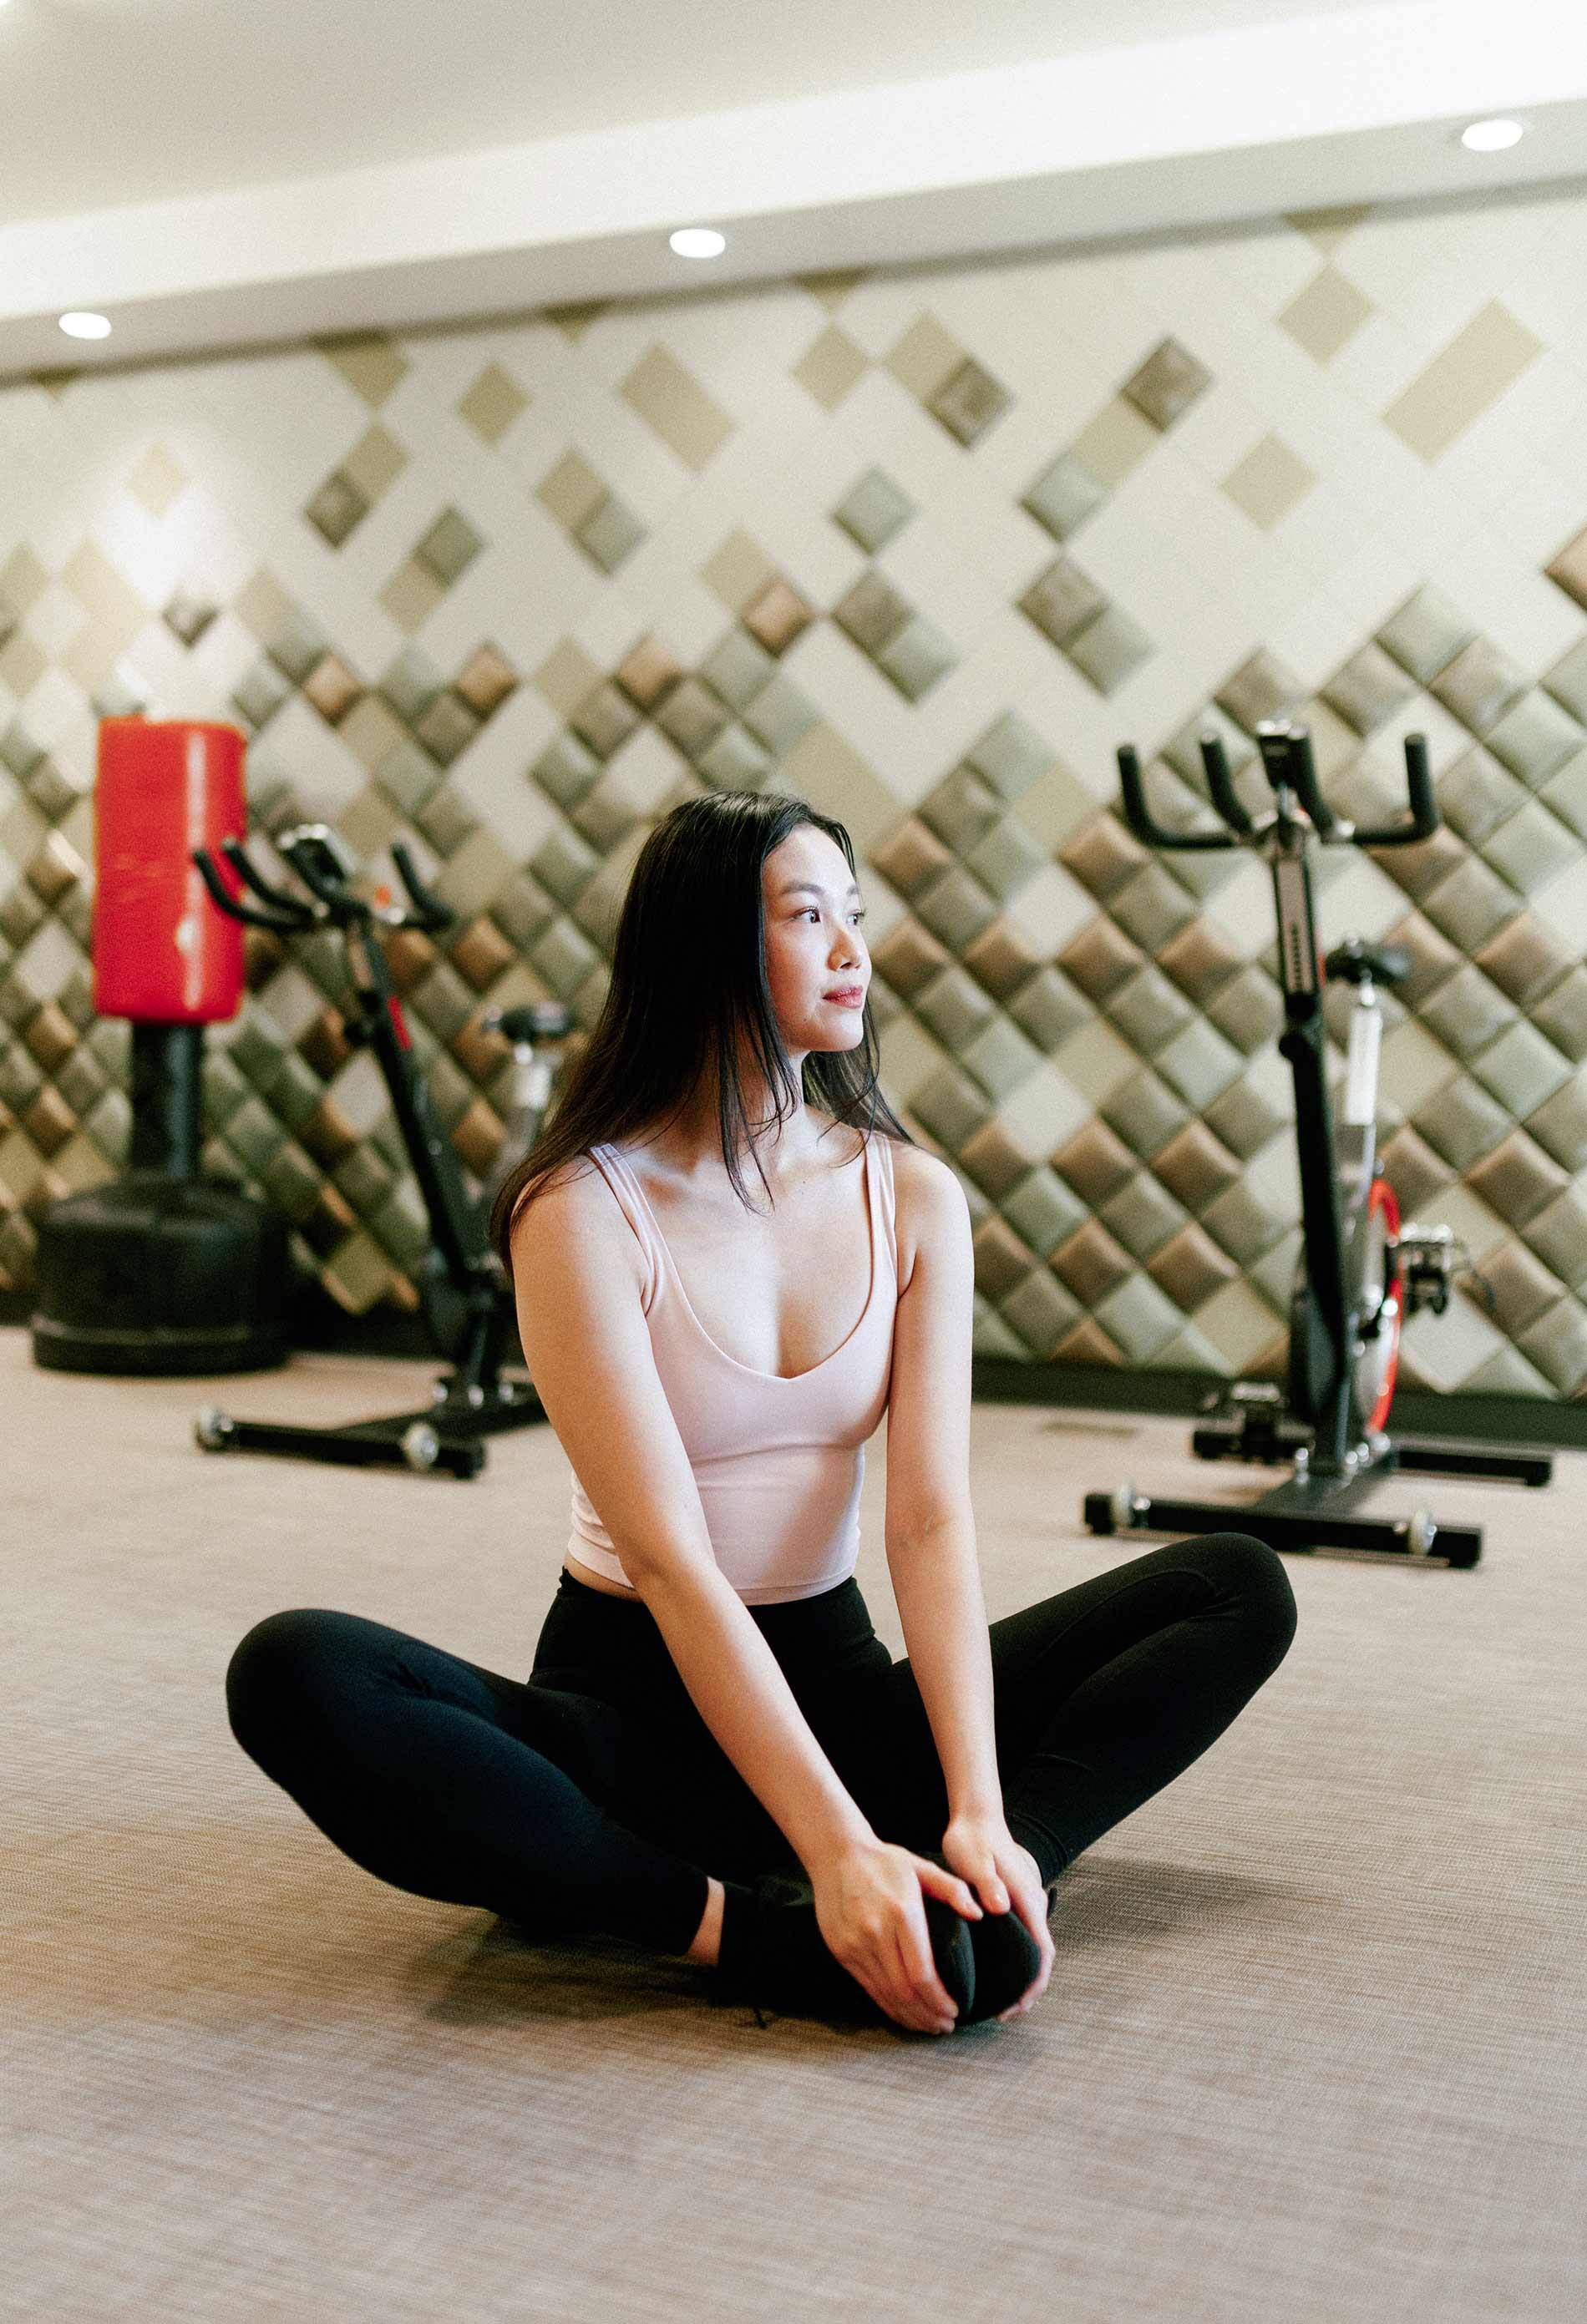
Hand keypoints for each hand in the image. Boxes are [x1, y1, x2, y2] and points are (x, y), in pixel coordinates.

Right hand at [808, 1835, 983, 2034]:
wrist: (836, 1855)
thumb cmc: (885, 1861)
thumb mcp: (922, 1867)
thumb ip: (953, 1889)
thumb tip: (979, 1914)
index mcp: (902, 1913)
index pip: (922, 1973)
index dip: (939, 2000)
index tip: (955, 2011)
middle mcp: (876, 1933)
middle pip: (904, 1991)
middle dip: (928, 2015)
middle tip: (945, 2026)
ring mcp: (855, 1945)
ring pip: (885, 1995)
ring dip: (909, 2017)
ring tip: (928, 2025)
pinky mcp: (842, 1952)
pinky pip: (868, 1988)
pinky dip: (888, 2006)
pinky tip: (903, 2013)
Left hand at [939, 1811, 1054, 2020]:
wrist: (976, 1818)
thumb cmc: (974, 1839)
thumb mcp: (976, 1859)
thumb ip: (988, 1882)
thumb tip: (1001, 1907)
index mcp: (1027, 1900)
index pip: (1043, 1951)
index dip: (1034, 1984)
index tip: (1016, 2006)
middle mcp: (1031, 1906)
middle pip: (1040, 1958)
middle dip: (1026, 1990)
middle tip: (1002, 2014)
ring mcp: (1022, 1906)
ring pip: (1030, 1950)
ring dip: (1019, 1978)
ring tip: (996, 2003)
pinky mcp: (1011, 1905)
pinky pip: (1019, 1941)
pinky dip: (1011, 1963)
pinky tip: (990, 1974)